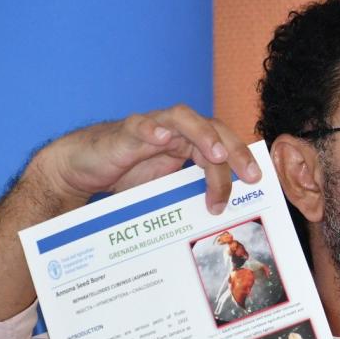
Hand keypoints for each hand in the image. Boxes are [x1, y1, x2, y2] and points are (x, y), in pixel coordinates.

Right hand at [30, 104, 260, 213]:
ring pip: (184, 119)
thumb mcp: (167, 191)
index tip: (256, 183)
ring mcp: (152, 127)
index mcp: (189, 144)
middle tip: (248, 175)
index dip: (241, 160)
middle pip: (213, 129)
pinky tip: (162, 137)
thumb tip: (222, 219)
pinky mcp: (126, 132)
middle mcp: (175, 131)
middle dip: (233, 150)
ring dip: (203, 134)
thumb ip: (192, 195)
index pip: (223, 145)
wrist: (82, 168)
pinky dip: (153, 129)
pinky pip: (141, 126)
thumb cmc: (125, 177)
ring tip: (215, 153)